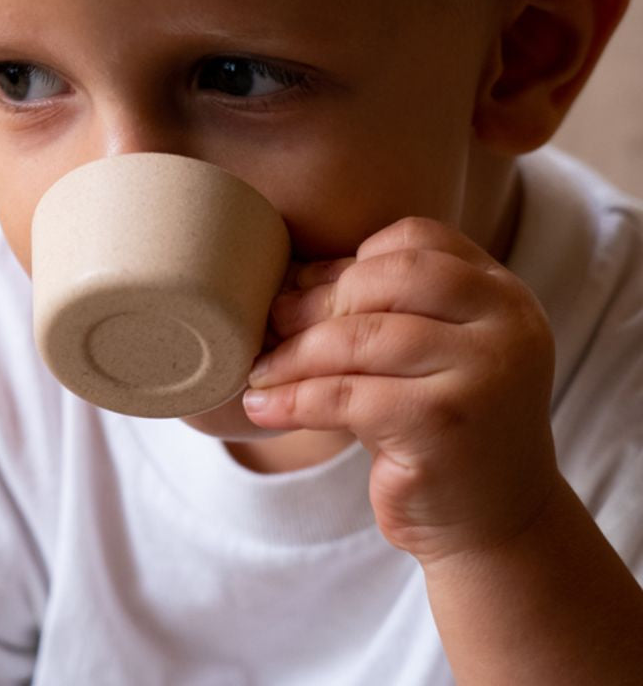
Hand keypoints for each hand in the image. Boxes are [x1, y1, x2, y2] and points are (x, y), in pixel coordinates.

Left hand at [243, 217, 559, 564]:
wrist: (497, 526)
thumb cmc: (442, 426)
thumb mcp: (426, 353)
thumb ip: (380, 307)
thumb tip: (289, 277)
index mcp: (503, 295)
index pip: (418, 240)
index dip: (355, 259)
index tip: (309, 289)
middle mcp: (506, 327)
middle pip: (389, 278)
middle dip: (319, 301)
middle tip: (273, 325)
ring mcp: (482, 376)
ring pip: (361, 337)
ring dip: (295, 353)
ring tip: (259, 369)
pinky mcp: (443, 427)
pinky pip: (346, 395)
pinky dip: (293, 398)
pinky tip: (262, 405)